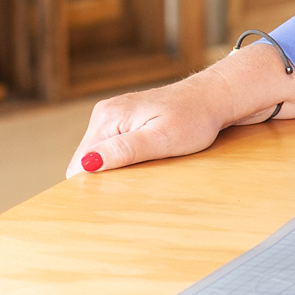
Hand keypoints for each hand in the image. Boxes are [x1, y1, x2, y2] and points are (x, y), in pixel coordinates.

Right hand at [64, 42, 294, 177]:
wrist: (214, 98)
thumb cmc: (195, 118)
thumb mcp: (162, 138)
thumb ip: (125, 150)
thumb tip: (87, 163)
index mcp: (108, 117)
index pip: (79, 164)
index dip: (92, 185)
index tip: (114, 196)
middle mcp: (104, 114)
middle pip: (85, 161)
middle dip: (104, 178)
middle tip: (134, 185)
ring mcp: (113, 116)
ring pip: (98, 157)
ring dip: (114, 170)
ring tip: (142, 171)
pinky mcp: (123, 122)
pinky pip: (111, 149)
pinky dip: (122, 161)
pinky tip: (142, 163)